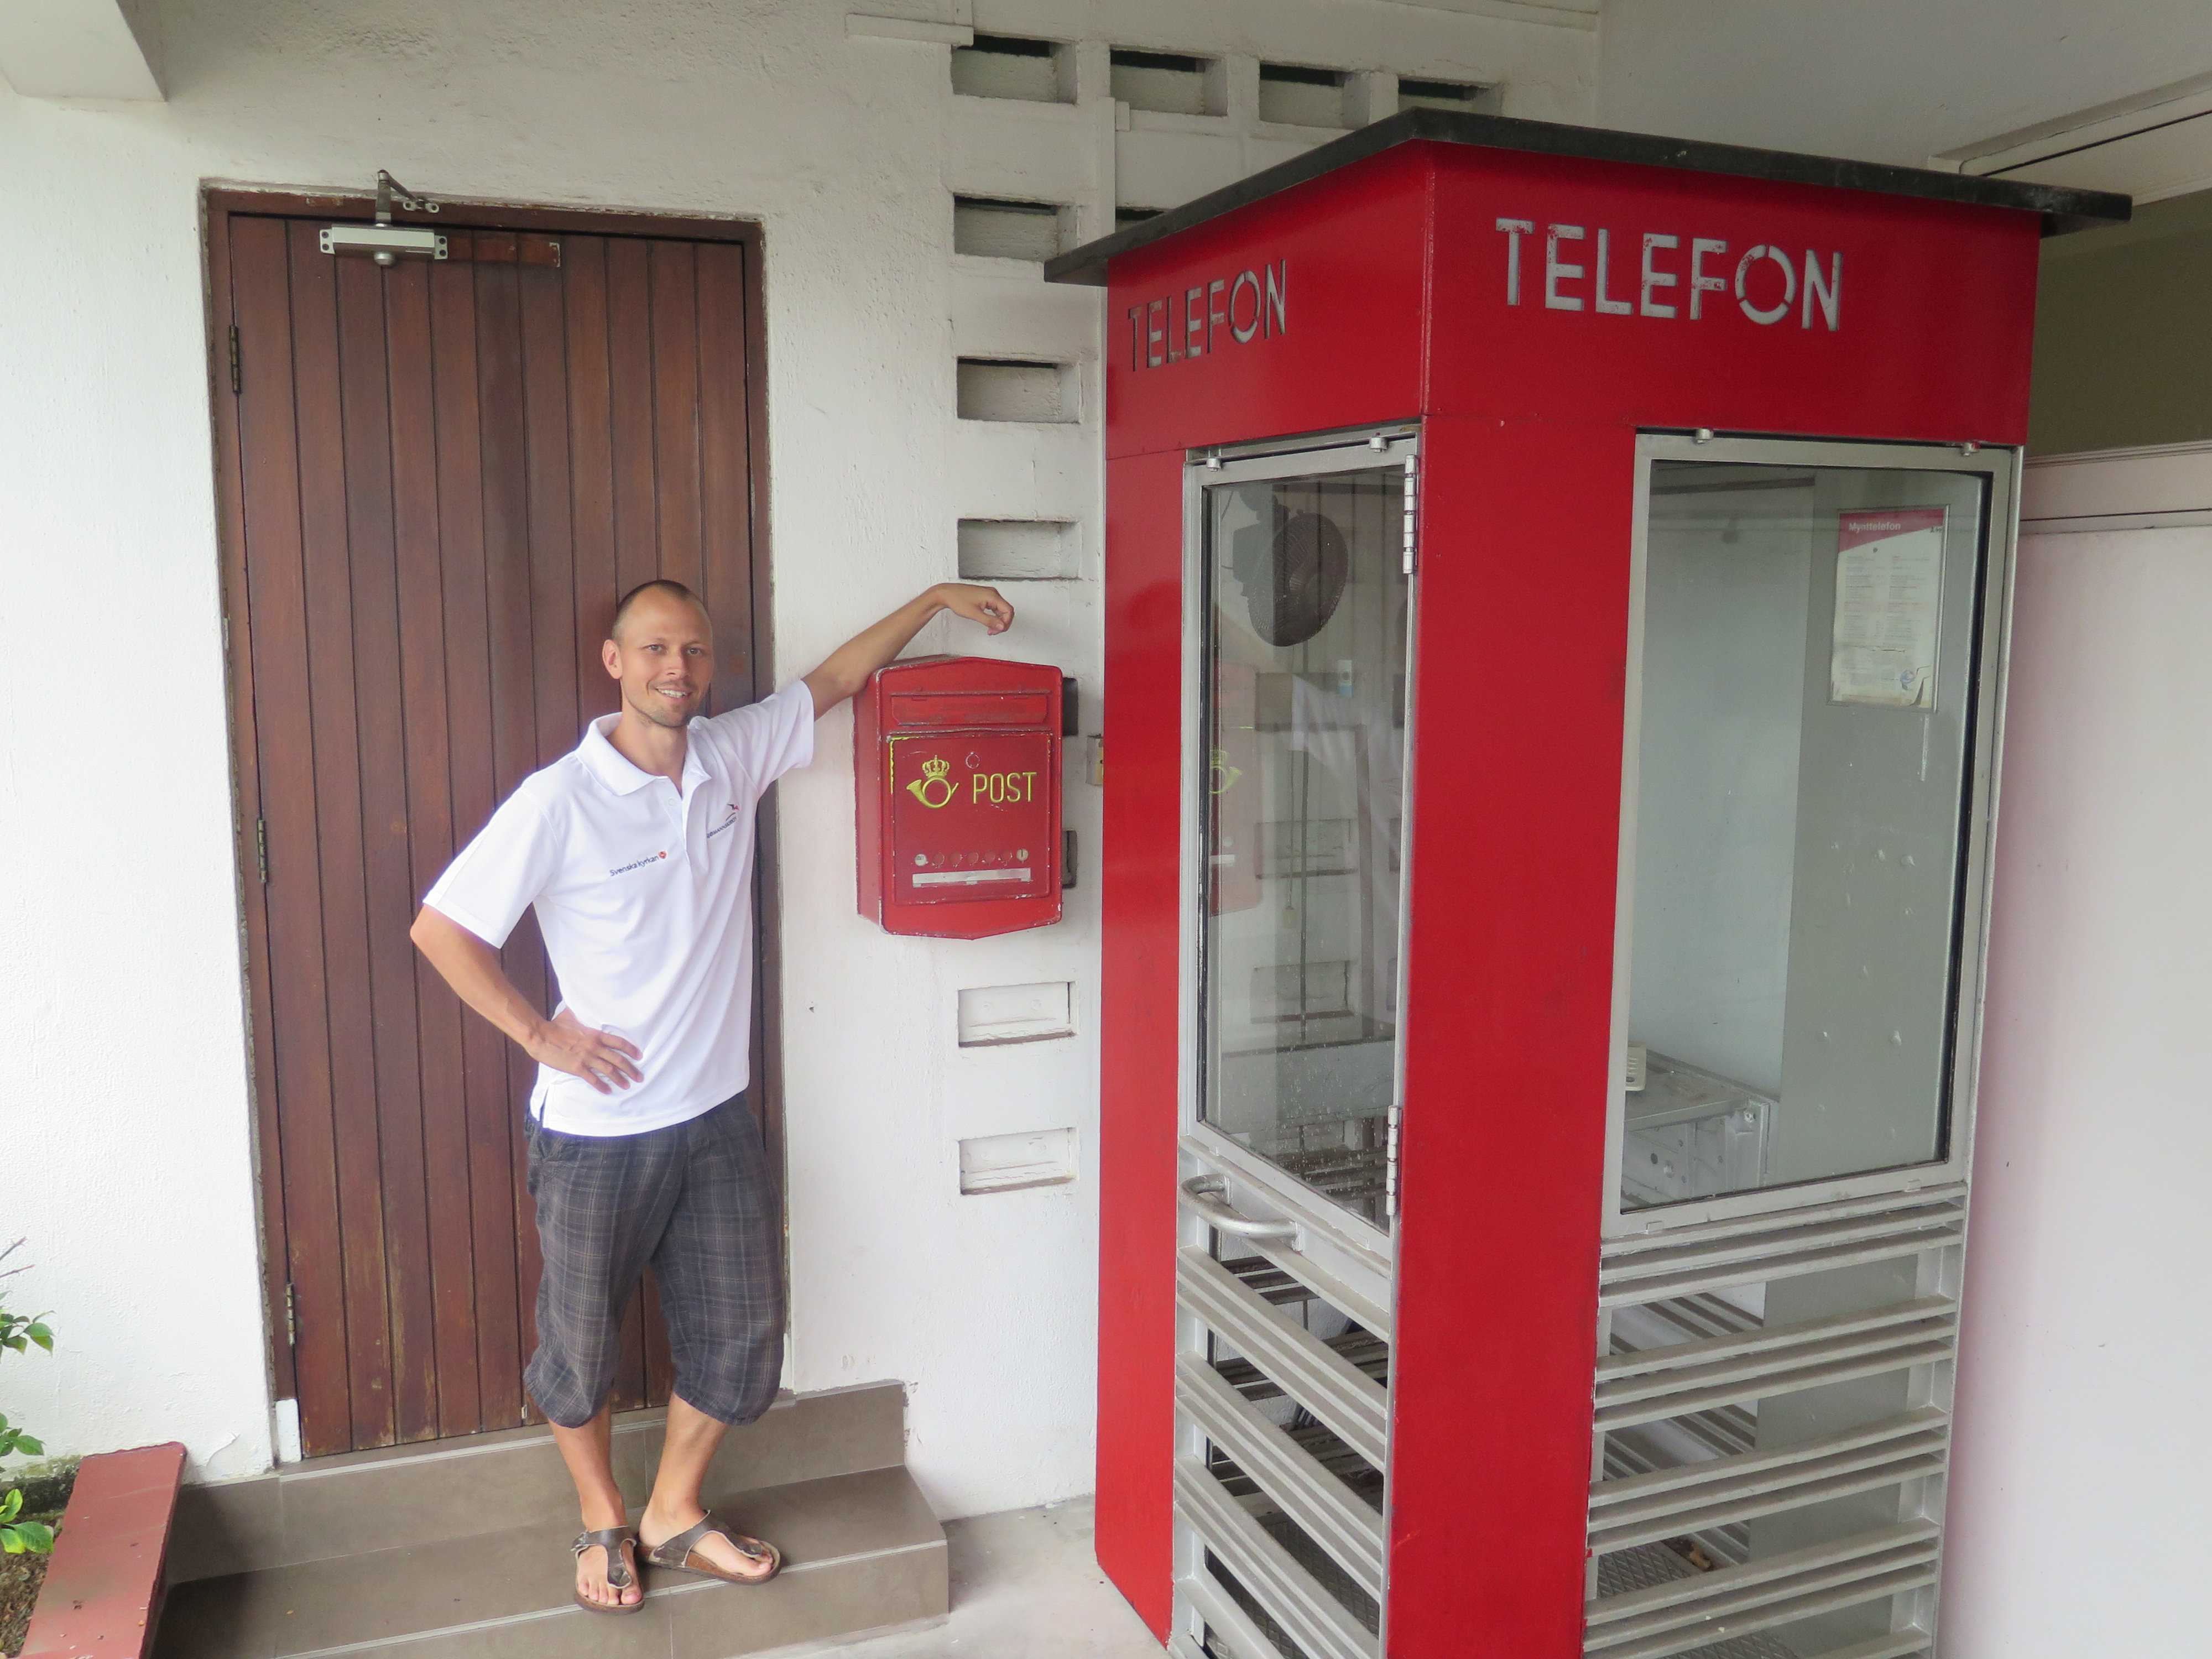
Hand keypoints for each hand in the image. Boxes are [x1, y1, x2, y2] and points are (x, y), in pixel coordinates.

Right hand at [529, 1008, 643, 1093]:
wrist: (541, 1036)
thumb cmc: (555, 1025)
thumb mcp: (572, 1015)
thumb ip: (581, 1014)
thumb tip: (582, 1004)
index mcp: (596, 1035)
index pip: (619, 1042)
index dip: (631, 1050)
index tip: (639, 1056)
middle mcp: (595, 1047)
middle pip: (618, 1059)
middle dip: (631, 1069)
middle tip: (639, 1077)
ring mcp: (587, 1058)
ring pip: (609, 1071)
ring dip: (620, 1079)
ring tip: (627, 1085)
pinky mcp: (577, 1068)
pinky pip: (593, 1079)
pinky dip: (602, 1086)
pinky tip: (608, 1091)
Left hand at [934, 582, 1013, 635]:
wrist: (946, 594)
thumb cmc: (957, 599)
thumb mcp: (974, 614)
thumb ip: (989, 621)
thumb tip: (1001, 626)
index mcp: (992, 595)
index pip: (1008, 610)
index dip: (1006, 622)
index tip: (998, 630)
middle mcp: (992, 593)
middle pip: (1006, 610)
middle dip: (1002, 623)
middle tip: (994, 631)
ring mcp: (989, 594)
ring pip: (1001, 610)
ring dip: (998, 621)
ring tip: (990, 629)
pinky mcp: (984, 597)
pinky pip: (994, 608)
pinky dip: (993, 616)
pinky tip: (988, 622)